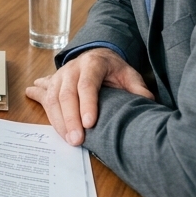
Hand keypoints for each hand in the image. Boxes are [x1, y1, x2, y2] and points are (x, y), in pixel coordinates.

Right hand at [25, 48, 153, 146]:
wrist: (96, 56)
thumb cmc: (114, 70)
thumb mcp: (128, 74)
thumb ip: (137, 88)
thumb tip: (148, 102)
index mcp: (93, 63)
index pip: (87, 84)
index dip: (87, 104)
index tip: (89, 124)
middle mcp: (73, 68)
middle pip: (67, 94)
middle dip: (70, 118)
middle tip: (77, 139)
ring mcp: (60, 75)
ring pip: (53, 98)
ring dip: (59, 122)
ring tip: (69, 140)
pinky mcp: (53, 84)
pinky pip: (47, 101)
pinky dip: (51, 117)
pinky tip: (58, 131)